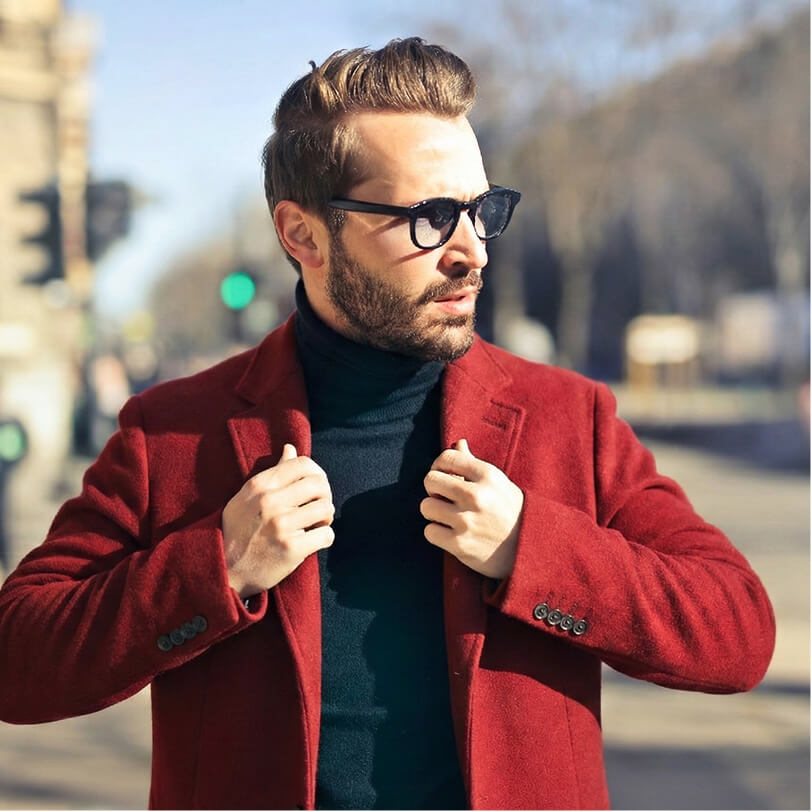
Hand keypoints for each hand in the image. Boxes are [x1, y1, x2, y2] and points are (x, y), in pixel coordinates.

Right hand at [222, 443, 333, 598]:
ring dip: (326, 518)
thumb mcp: (248, 496)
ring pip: (326, 508)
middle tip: (318, 508)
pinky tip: (313, 541)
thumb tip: (290, 448)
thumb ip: (272, 473)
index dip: (317, 474)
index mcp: (260, 485)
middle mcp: (270, 501)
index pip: (302, 464)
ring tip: (316, 525)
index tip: (315, 488)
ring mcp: (280, 525)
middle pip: (319, 484)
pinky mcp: (290, 548)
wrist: (223, 570)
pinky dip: (324, 538)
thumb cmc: (237, 531)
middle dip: (325, 495)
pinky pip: (326, 535)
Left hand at [420, 439, 523, 578]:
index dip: (439, 466)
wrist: (528, 548)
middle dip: (434, 489)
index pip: (447, 458)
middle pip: (431, 480)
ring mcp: (467, 521)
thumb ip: (473, 463)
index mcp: (487, 475)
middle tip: (444, 497)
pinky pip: (429, 531)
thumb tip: (458, 443)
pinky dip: (437, 533)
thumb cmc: (509, 511)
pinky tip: (451, 533)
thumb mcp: (498, 483)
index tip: (445, 476)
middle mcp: (476, 496)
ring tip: (449, 516)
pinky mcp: (460, 544)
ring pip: (426, 506)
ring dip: (434, 512)